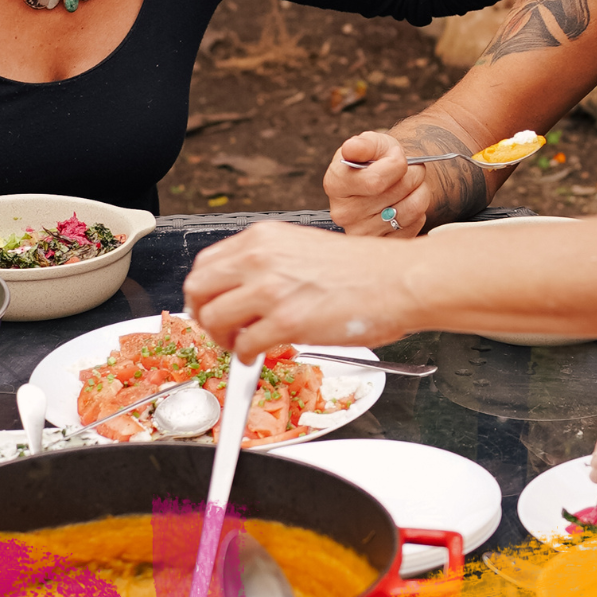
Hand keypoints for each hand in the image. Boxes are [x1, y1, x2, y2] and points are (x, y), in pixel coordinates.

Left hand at [185, 220, 416, 359]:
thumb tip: (243, 292)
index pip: (205, 264)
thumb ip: (268, 265)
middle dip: (203, 316)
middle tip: (221, 330)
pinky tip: (260, 355)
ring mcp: (271, 290)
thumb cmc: (364, 269)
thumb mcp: (302, 248)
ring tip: (242, 345)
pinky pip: (244, 347)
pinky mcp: (287, 322)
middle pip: (197, 291)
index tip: (213, 307)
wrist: (399, 280)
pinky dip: (245, 358)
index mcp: (263, 238)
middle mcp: (260, 258)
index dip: (204, 293)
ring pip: (213, 319)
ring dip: (223, 339)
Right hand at [324, 131, 430, 235]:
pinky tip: (407, 202)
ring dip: (420, 192)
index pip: (375, 181)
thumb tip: (351, 149)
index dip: (396, 164)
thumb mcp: (370, 144)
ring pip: (410, 210)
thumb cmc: (376, 160)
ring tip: (412, 185)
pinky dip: (419, 210)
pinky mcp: (381, 244)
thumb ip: (363, 144)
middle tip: (411, 169)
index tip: (397, 157)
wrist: (385, 180)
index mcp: (335, 184)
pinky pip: (415, 226)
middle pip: (396, 193)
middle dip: (413, 175)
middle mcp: (343, 213)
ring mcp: (361, 232)